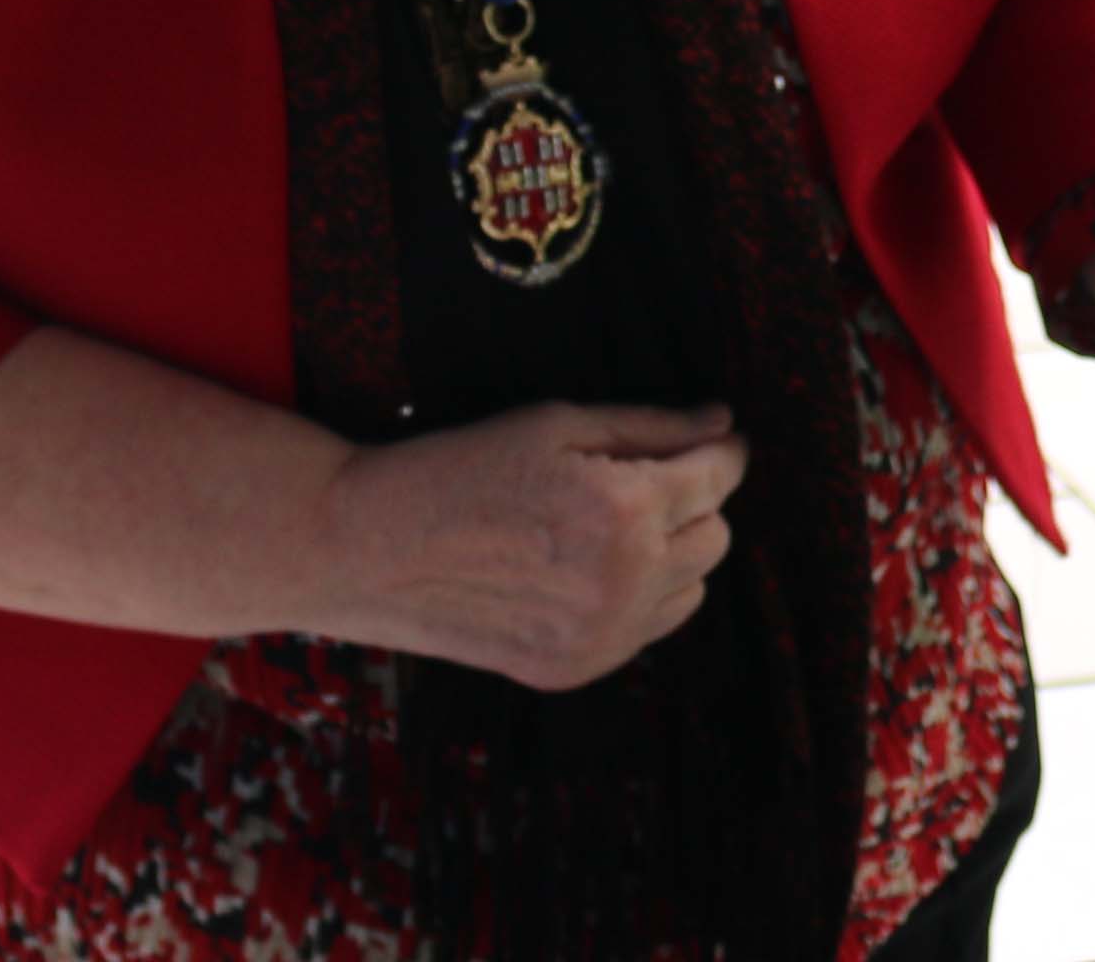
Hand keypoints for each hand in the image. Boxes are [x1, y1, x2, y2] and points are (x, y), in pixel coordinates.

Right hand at [312, 402, 744, 690]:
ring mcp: (601, 638)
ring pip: (691, 587)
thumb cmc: (459, 467)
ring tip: (607, 522)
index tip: (714, 438)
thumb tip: (725, 424)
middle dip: (694, 499)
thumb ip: (651, 426)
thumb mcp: (555, 424)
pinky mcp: (575, 670)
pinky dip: (638, 595)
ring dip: (671, 551)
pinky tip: (583, 565)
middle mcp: (625, 583)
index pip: (718, 477)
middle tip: (642, 473)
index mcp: (625, 510)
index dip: (722, 451)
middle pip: (715, 535)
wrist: (369, 548)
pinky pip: (648, 628)